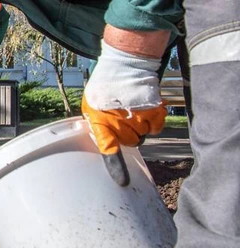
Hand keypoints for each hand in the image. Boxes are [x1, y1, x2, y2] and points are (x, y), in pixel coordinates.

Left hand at [83, 40, 165, 185]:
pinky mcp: (154, 111)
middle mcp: (120, 121)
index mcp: (101, 120)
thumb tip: (102, 140)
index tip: (123, 181)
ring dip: (138, 127)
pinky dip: (151, 123)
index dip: (115, 165)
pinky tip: (143, 111)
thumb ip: (96, 124)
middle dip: (126, 135)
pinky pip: (155, 128)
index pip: (108, 146)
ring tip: (130, 111)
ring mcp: (139, 117)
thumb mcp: (91, 105)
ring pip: (143, 136)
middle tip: (121, 120)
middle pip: (129, 143)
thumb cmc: (104, 87)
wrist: (124, 66)